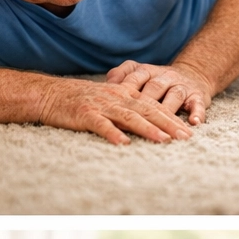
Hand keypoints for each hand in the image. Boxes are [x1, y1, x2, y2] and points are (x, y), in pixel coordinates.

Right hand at [37, 77, 195, 145]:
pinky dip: (113, 134)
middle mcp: (117, 98)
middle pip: (147, 111)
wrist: (50, 94)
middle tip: (185, 137)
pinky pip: (101, 125)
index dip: (171, 118)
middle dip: (168, 124)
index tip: (187, 130)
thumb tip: (146, 117)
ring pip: (129, 117)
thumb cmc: (78, 99)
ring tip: (163, 140)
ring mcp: (101, 106)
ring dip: (148, 129)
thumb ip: (126, 104)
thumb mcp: (107, 97)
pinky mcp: (85, 115)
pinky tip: (123, 143)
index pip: (153, 106)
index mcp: (124, 94)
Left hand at [104, 60, 213, 125]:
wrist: (194, 73)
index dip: (124, 88)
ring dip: (169, 112)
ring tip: (164, 128)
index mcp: (147, 71)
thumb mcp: (140, 74)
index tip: (112, 101)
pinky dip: (197, 113)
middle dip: (145, 103)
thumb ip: (122, 76)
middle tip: (135, 119)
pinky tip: (194, 123)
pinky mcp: (198, 96)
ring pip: (175, 96)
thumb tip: (106, 85)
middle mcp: (165, 76)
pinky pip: (198, 104)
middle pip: (154, 87)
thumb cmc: (156, 80)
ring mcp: (181, 86)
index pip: (134, 77)